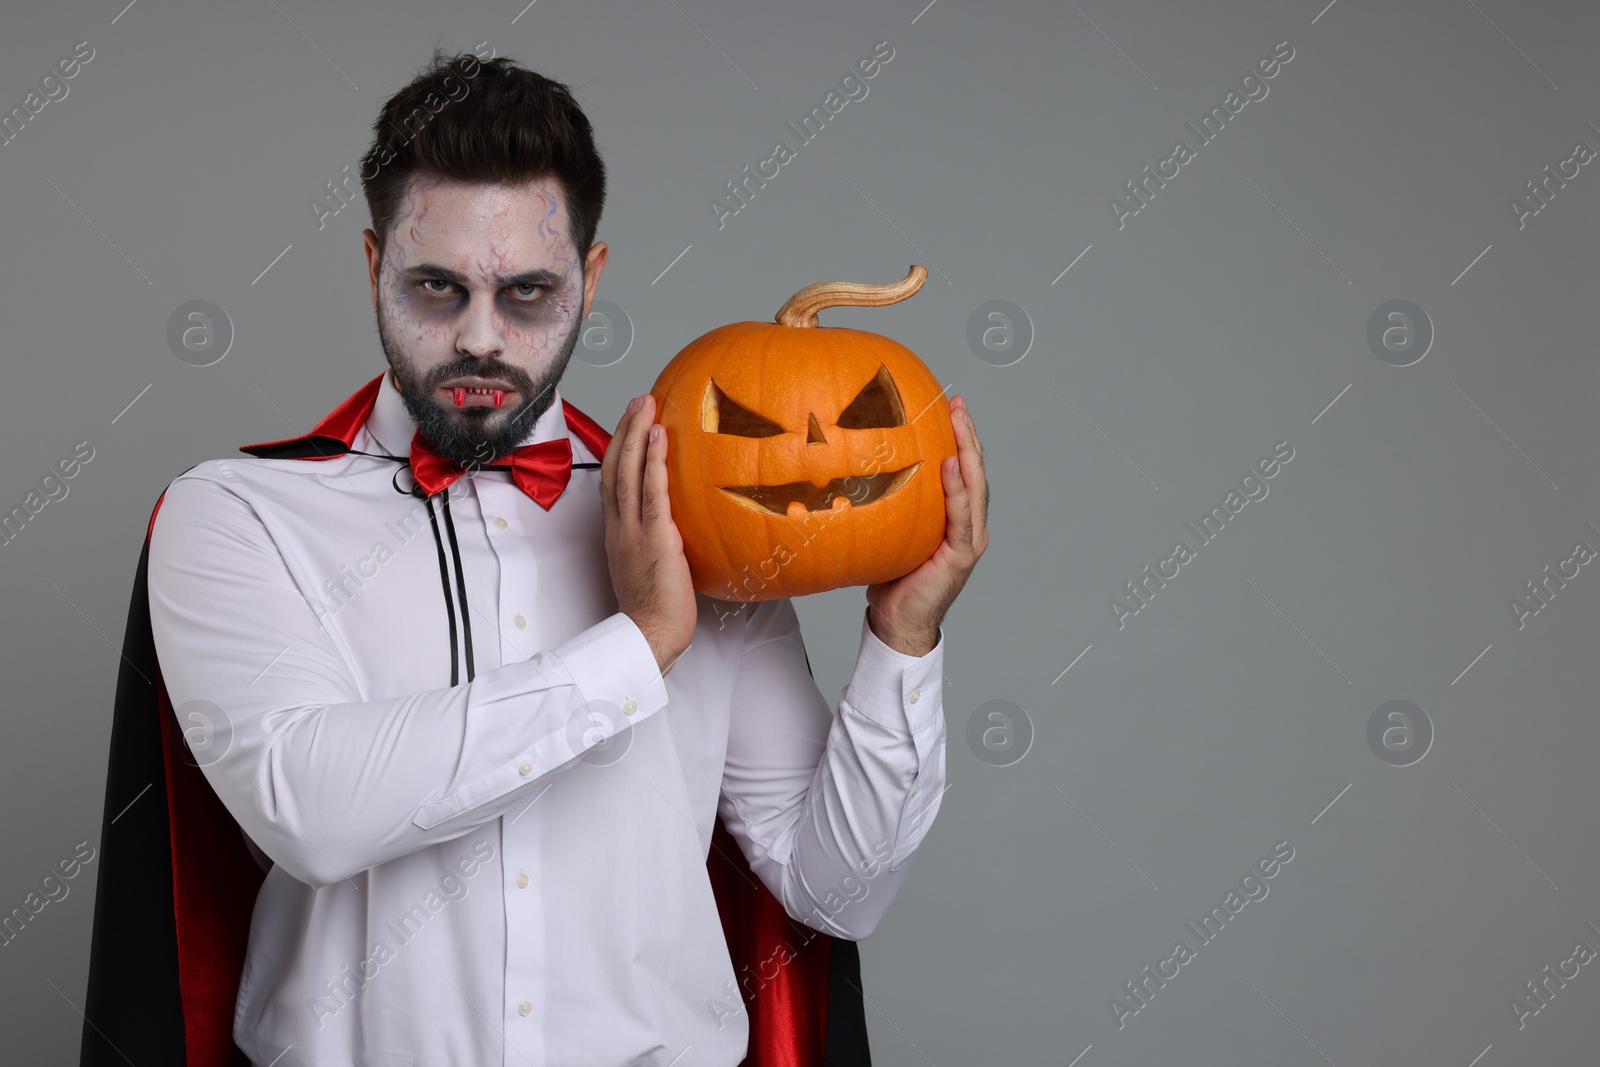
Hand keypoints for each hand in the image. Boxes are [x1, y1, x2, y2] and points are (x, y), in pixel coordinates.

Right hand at [600, 393, 696, 673]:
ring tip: (646, 404)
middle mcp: (620, 527)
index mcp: (619, 533)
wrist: (649, 636)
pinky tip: (659, 438)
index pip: (615, 481)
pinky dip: (653, 464)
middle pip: (615, 468)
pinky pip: (651, 494)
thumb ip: (663, 543)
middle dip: (625, 430)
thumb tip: (684, 528)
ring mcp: (634, 532)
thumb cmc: (657, 611)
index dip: (622, 449)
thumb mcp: (656, 568)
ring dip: (636, 434)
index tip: (634, 423)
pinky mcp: (654, 539)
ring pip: (627, 473)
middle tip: (638, 399)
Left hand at [864, 395, 988, 656]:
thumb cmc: (888, 576)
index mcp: (956, 518)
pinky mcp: (962, 555)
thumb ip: (887, 501)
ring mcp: (970, 540)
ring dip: (968, 451)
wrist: (896, 622)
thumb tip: (851, 464)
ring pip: (976, 487)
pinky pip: (962, 516)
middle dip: (968, 434)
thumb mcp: (887, 529)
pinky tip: (949, 464)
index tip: (950, 405)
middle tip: (957, 402)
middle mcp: (970, 525)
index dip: (960, 437)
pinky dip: (958, 490)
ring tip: (959, 420)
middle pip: (975, 470)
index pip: (963, 469)